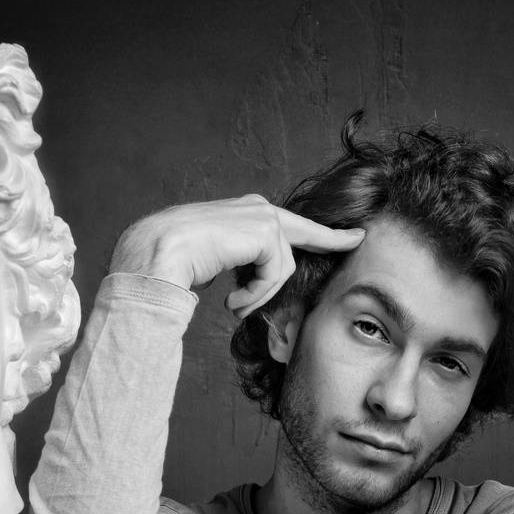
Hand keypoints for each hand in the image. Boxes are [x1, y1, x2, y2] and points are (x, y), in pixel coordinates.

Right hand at [109, 194, 363, 317]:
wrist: (155, 255)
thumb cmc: (173, 262)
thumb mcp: (213, 260)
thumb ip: (239, 262)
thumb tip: (250, 286)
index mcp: (244, 212)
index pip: (289, 223)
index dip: (321, 232)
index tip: (350, 234)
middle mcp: (256, 207)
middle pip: (303, 233)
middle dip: (331, 239)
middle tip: (358, 239)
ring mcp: (261, 216)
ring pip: (284, 268)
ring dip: (259, 295)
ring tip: (234, 306)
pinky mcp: (265, 231)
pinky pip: (277, 274)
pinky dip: (257, 294)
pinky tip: (232, 302)